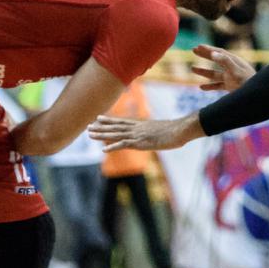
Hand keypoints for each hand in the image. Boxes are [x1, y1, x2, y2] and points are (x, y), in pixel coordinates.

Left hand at [87, 114, 202, 151]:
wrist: (180, 129)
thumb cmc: (175, 130)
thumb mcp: (161, 130)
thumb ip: (154, 132)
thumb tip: (154, 134)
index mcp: (141, 125)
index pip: (121, 121)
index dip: (109, 120)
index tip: (98, 118)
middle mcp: (137, 128)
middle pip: (115, 127)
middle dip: (100, 127)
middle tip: (88, 127)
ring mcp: (138, 135)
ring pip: (115, 134)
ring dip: (102, 135)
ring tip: (90, 134)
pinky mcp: (141, 143)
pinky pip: (124, 144)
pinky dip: (113, 146)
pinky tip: (103, 149)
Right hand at [190, 44, 255, 91]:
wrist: (257, 95)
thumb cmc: (248, 82)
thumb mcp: (236, 71)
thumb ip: (225, 62)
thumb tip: (212, 53)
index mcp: (234, 61)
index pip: (220, 52)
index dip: (208, 49)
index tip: (198, 46)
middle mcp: (232, 68)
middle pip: (216, 60)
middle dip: (205, 55)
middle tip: (193, 50)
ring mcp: (231, 78)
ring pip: (214, 74)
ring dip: (203, 72)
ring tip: (192, 68)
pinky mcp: (230, 87)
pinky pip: (217, 86)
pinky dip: (209, 86)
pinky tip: (201, 87)